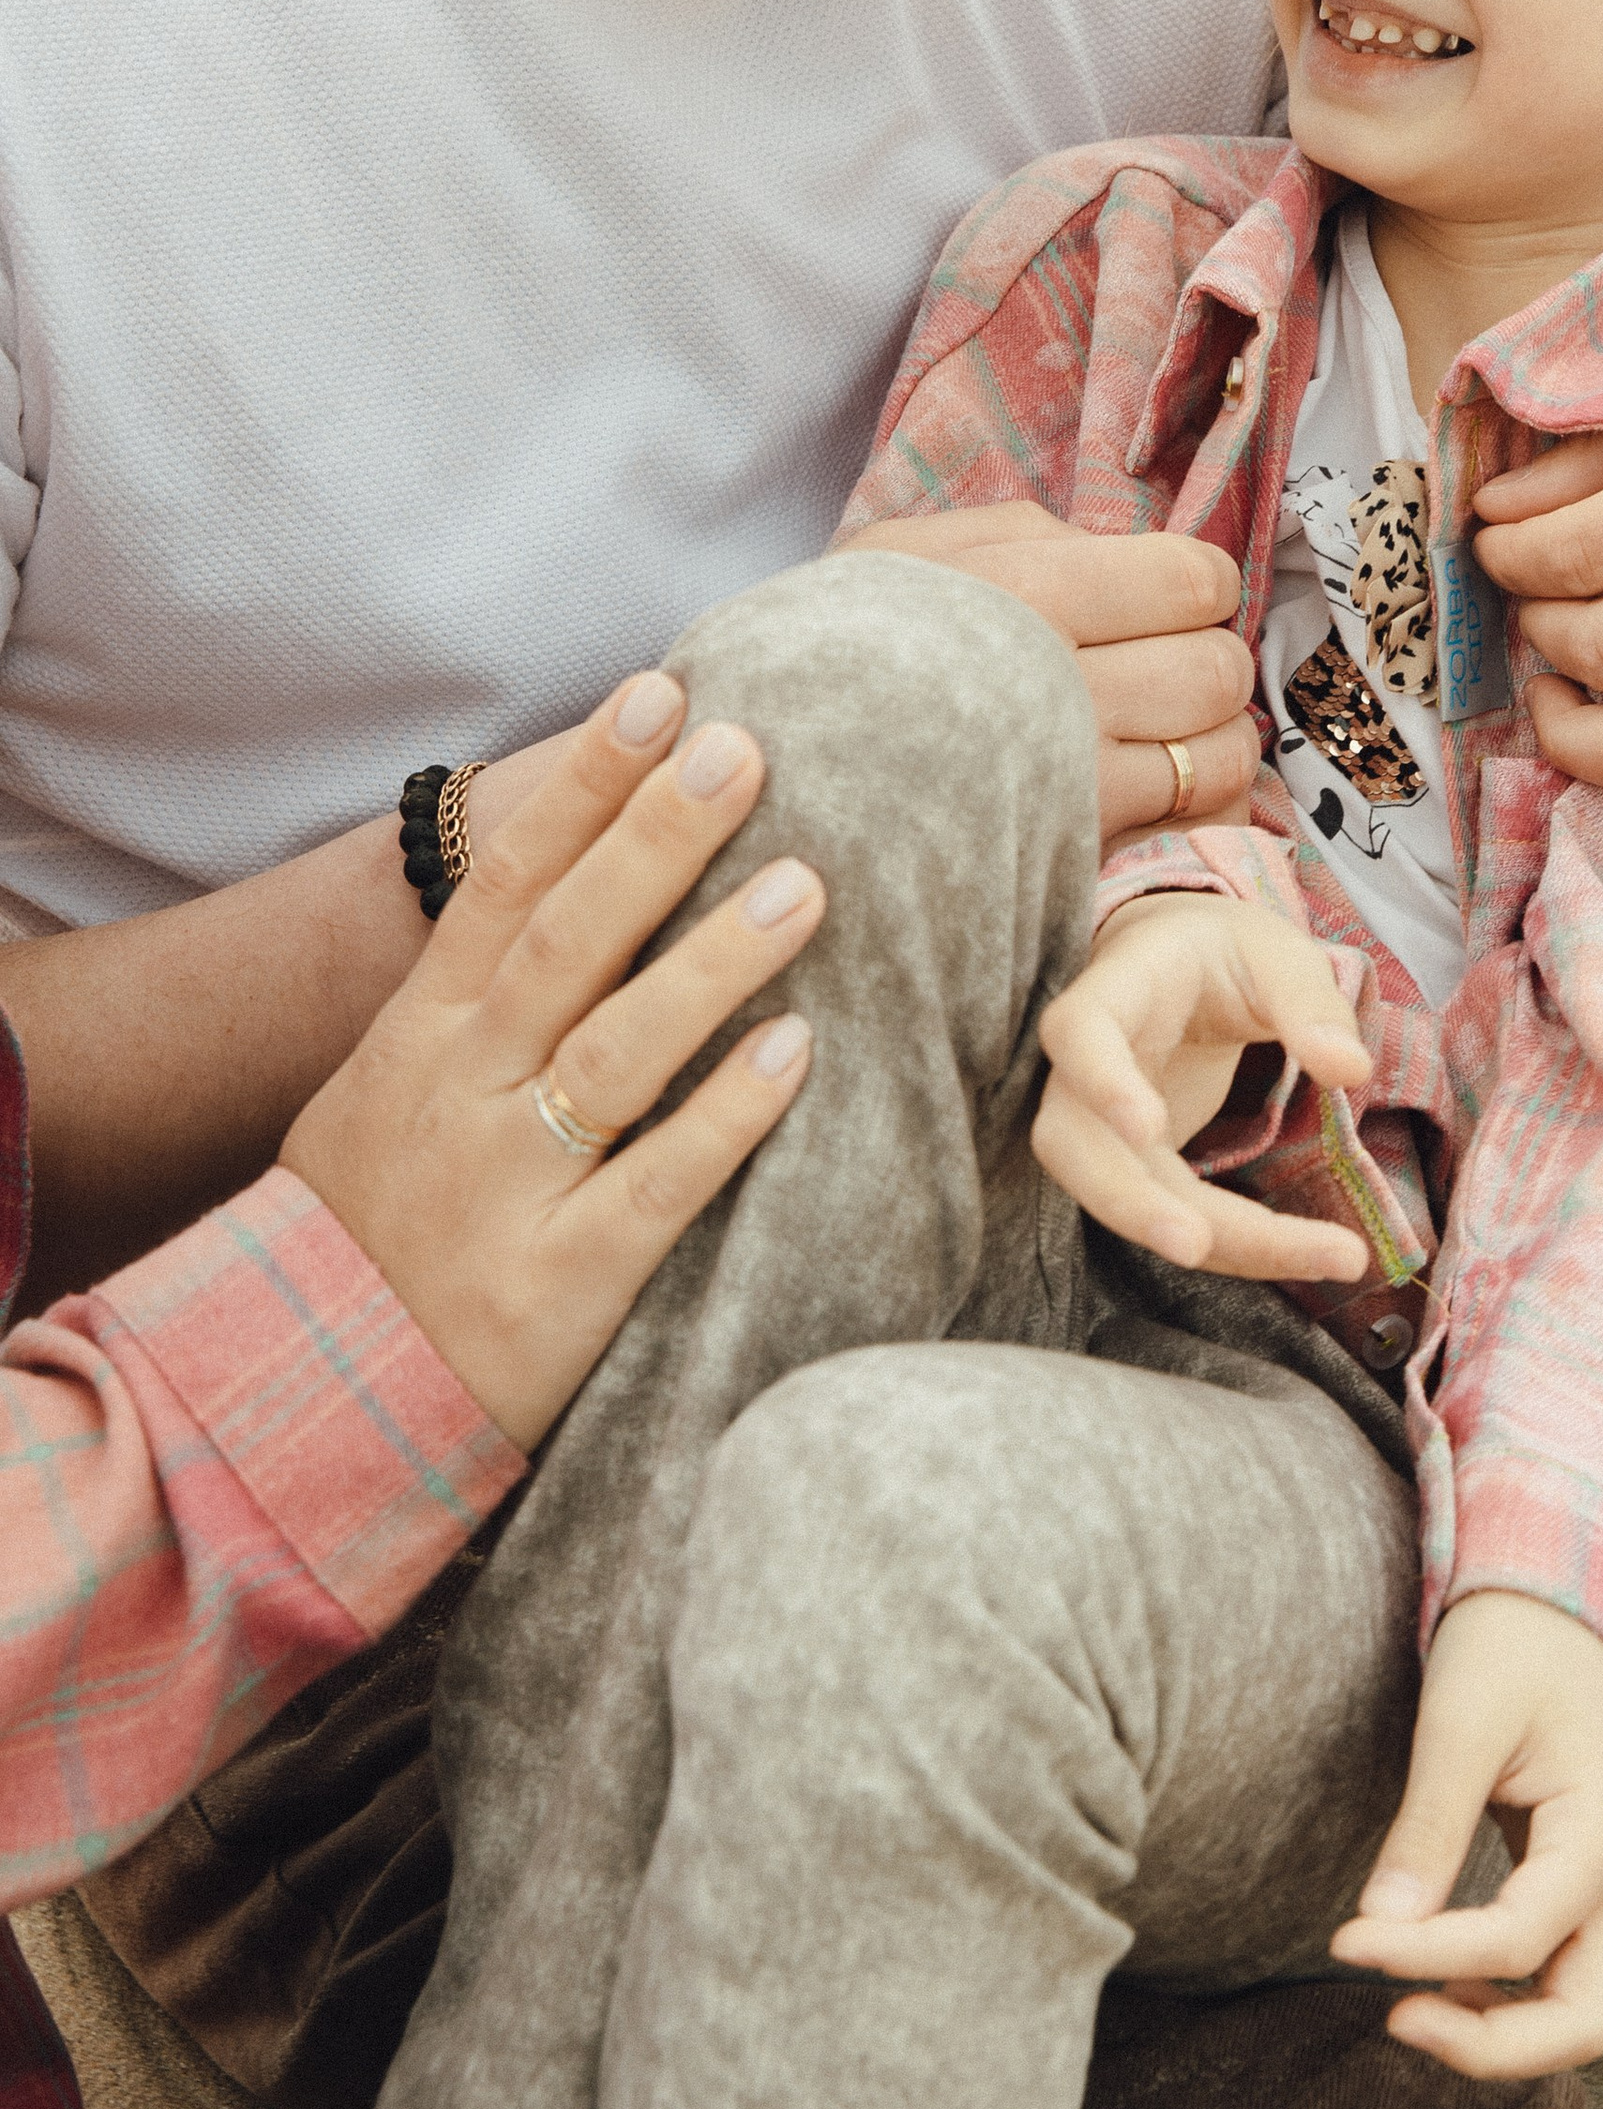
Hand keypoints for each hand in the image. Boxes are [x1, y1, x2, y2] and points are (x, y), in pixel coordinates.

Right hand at [281, 673, 819, 1447]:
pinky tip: (797, 1055)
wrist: (290, 1415)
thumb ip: (478, 997)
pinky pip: (654, 1189)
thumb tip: (586, 874)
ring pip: (614, 1053)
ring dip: (711, 965)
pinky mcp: (559, 1284)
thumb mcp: (389, 1093)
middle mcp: (461, 1092)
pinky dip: (723, 1120)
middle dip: (655, 839)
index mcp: (422, 1035)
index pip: (507, 882)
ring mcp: (506, 1187)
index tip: (659, 694)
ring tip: (807, 885)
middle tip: (746, 746)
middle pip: (566, 942)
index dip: (585, 785)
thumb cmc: (368, 1233)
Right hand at [838, 507, 1258, 844]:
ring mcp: (1065, 783)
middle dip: (1209, 658)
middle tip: (1171, 661)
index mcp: (1021, 592)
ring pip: (1218, 752)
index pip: (1191, 580)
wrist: (751, 783)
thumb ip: (1019, 534)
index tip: (1174, 597)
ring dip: (1215, 735)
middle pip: (1214, 668)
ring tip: (1172, 726)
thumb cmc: (826, 653)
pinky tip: (1158, 782)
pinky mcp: (1066, 855)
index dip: (1199, 586)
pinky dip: (1195, 800)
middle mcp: (1055, 688)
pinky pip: (1186, 822)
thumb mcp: (903, 555)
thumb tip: (1114, 547)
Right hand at [1032, 890, 1372, 1285]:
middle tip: (1197, 1246)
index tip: (1148, 1128)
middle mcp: (1085, 1066)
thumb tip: (1350, 1069)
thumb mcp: (1277, 954)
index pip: (1079, 1033)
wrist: (1187, 971)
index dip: (1103, 1082)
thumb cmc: (1227, 954)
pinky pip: (1172, 1214)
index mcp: (1116, 989)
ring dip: (1206, 1240)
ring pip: (1121, 1197)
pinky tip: (1319, 1252)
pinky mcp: (1137, 1166)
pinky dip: (1238, 1244)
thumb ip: (1311, 1003)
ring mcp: (1101, 1124)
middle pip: (1072, 1144)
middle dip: (1131, 1203)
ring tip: (1321, 1257)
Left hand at [1329, 1592, 1602, 2075]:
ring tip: (1402, 2001)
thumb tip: (1376, 1924)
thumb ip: (1428, 1826)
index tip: (1344, 1939)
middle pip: (1580, 2022)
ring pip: (1572, 2015)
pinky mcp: (1577, 1890)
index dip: (1424, 1953)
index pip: (1515, 1937)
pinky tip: (1432, 1973)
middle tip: (1395, 2017)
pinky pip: (1550, 1976)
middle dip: (1490, 2045)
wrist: (1555, 1603)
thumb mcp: (1462, 1719)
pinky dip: (1497, 1997)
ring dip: (1494, 2033)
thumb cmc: (1512, 1645)